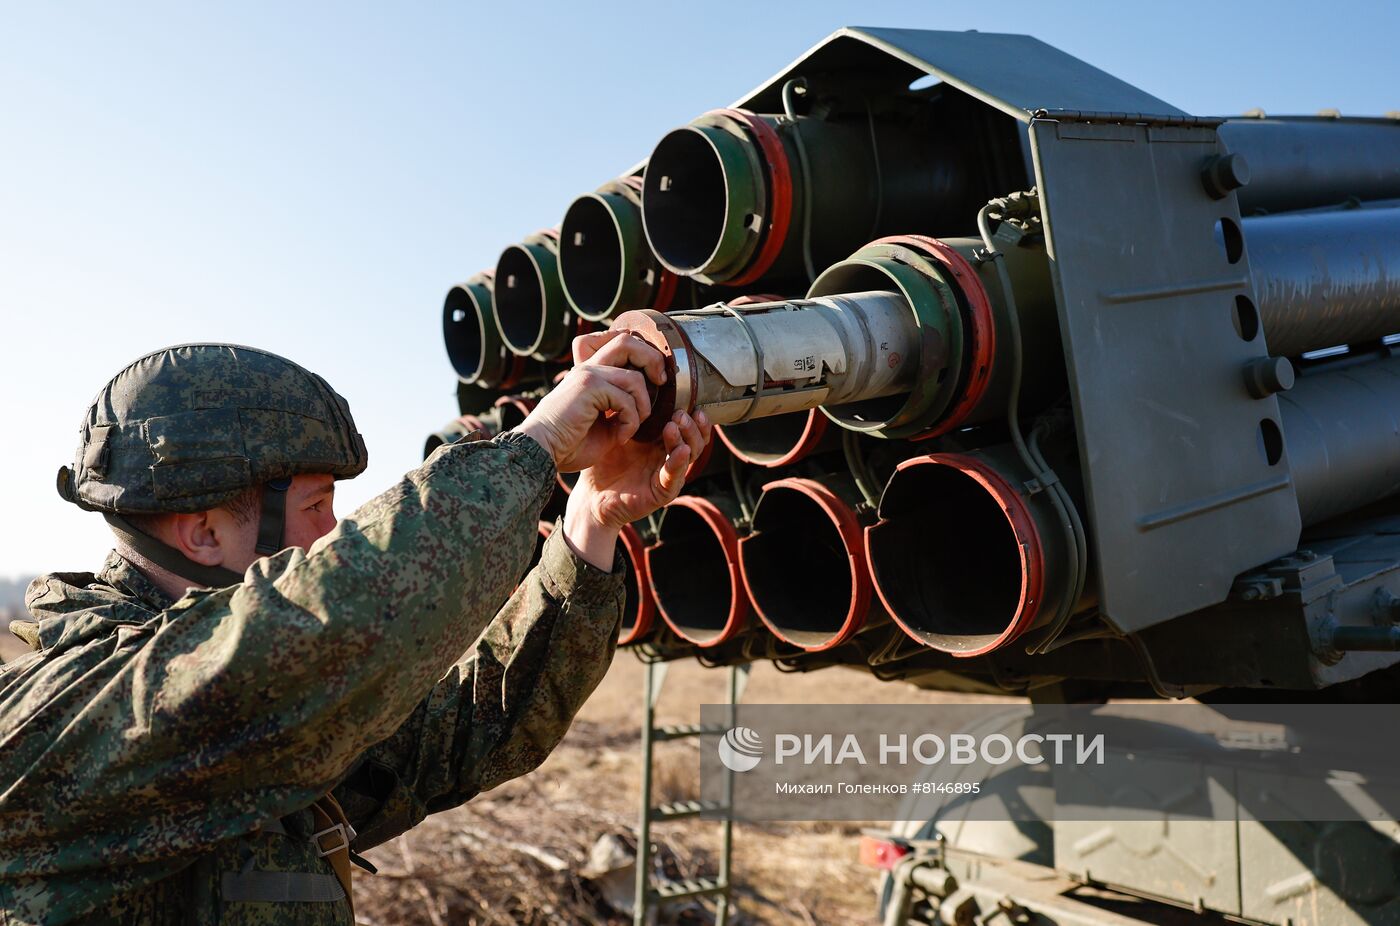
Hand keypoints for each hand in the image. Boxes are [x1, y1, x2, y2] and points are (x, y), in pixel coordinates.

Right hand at [513, 329, 665, 472]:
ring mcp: (588, 374)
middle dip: (652, 360)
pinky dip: (630, 421)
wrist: (541, 452)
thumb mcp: (604, 423)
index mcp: (591, 372)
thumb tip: (644, 404)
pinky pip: (626, 398)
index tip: (655, 378)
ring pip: (634, 376)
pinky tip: (620, 437)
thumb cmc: (569, 444)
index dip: (643, 353)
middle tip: (660, 382)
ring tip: (631, 427)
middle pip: (628, 341)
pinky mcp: (589, 386)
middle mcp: (588, 367)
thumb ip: (621, 407)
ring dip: (642, 406)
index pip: (620, 342)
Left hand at [562, 409, 710, 568]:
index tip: (686, 397)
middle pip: (695, 437)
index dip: (691, 412)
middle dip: (691, 424)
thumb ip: (626, 410)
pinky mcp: (662, 492)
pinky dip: (679, 463)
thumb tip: (629, 377)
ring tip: (675, 426)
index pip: (686, 424)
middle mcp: (668, 456)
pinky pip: (675, 477)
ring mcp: (667, 474)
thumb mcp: (615, 431)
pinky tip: (681, 450)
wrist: (590, 495)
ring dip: (687, 438)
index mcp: (661, 441)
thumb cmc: (603, 462)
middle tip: (680, 412)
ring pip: (690, 454)